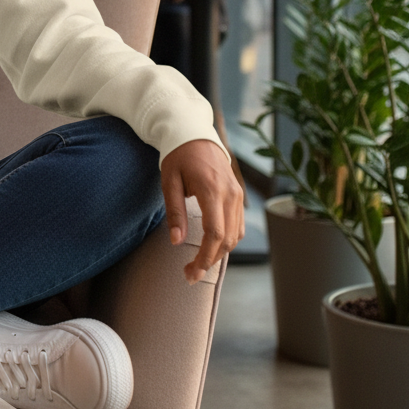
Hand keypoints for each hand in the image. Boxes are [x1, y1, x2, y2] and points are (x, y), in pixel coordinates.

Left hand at [161, 138, 244, 282]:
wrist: (194, 133)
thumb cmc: (178, 156)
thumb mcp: (169, 181)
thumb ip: (174, 211)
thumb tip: (176, 241)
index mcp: (212, 190)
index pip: (215, 233)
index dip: (204, 257)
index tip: (190, 272)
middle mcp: (230, 194)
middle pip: (227, 239)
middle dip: (210, 261)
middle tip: (189, 274)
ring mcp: (237, 194)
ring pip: (235, 235)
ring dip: (219, 253)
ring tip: (198, 264)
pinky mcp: (238, 194)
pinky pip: (238, 225)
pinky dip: (227, 240)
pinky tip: (211, 247)